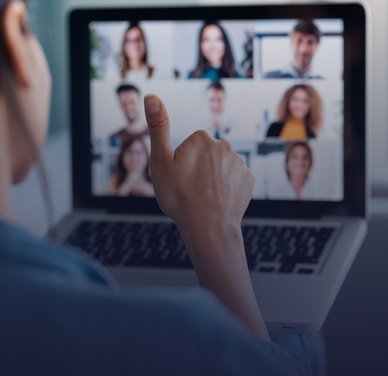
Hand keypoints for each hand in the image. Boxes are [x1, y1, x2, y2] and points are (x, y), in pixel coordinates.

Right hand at [144, 95, 253, 230]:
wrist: (209, 227)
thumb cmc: (180, 195)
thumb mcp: (161, 161)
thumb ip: (157, 127)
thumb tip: (151, 96)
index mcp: (202, 138)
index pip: (188, 146)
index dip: (180, 164)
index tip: (179, 179)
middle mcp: (224, 145)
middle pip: (205, 155)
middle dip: (197, 168)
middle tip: (190, 189)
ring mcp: (239, 163)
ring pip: (219, 168)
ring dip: (212, 178)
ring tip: (204, 197)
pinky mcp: (248, 180)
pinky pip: (233, 179)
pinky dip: (226, 188)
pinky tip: (219, 200)